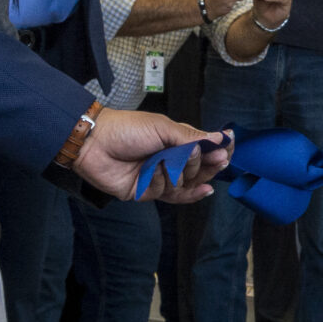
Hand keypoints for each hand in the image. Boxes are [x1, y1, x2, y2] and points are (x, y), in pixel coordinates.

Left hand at [74, 108, 232, 202]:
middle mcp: (170, 161)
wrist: (94, 143)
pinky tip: (160, 173)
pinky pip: (165, 194)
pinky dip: (163, 183)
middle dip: (208, 167)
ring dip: (182, 174)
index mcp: (176, 143)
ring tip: (171, 162)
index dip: (218, 153)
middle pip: (200, 172)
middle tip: (217, 160)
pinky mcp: (146, 192)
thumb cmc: (127, 129)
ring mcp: (159, 178)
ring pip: (185, 186)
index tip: (228, 151)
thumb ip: (192, 137)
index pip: (205, 151)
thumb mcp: (163, 128)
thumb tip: (220, 138)